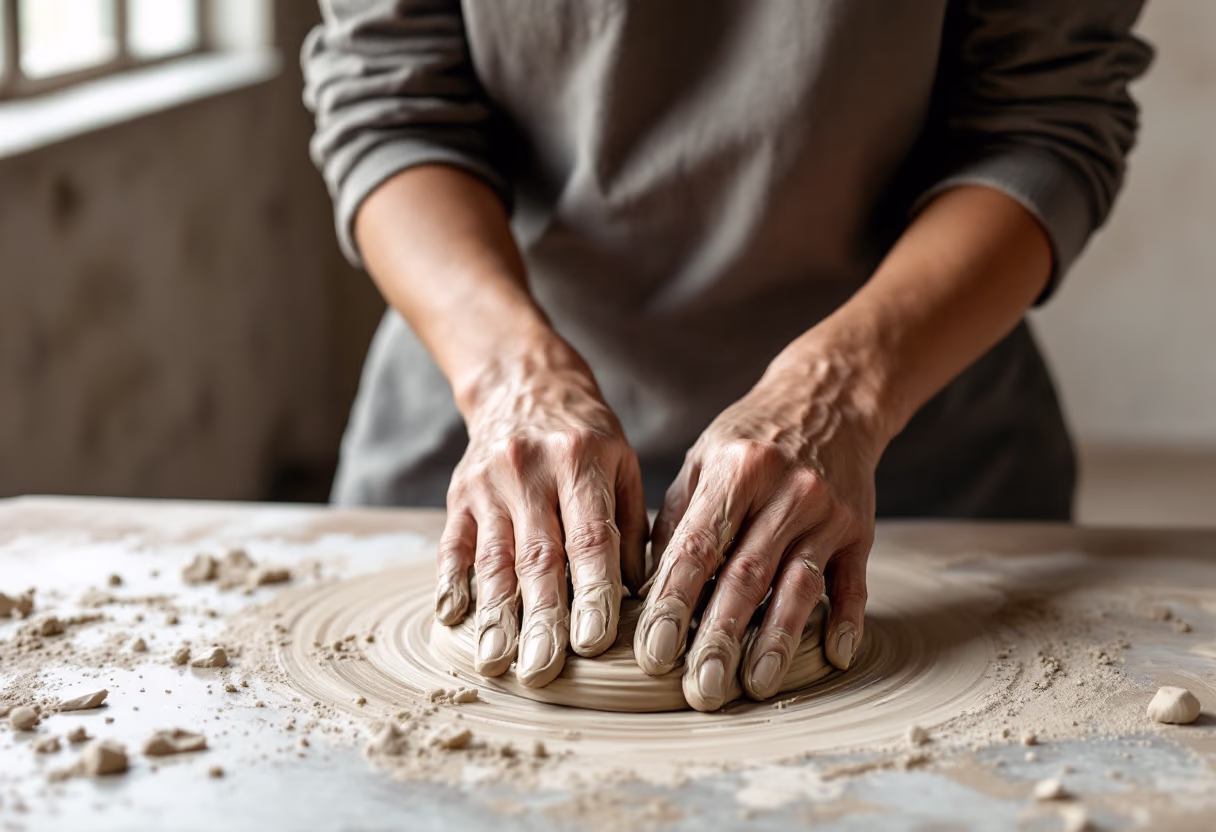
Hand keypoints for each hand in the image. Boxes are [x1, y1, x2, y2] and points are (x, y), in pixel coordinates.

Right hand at [433, 344, 648, 687]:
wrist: (523, 384)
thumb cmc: (586, 435)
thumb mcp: (622, 462)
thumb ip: (631, 523)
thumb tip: (646, 593)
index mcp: (582, 460)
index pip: (591, 536)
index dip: (593, 591)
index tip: (596, 642)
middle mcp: (532, 470)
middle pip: (539, 556)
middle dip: (541, 619)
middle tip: (543, 672)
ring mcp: (489, 483)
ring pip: (493, 558)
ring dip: (495, 616)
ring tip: (497, 663)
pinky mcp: (458, 494)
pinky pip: (452, 544)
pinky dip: (452, 583)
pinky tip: (454, 620)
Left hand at [633, 346, 884, 710]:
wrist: (830, 399)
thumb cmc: (753, 435)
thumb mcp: (705, 456)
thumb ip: (677, 515)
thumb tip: (646, 582)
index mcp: (737, 471)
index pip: (698, 547)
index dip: (674, 602)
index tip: (653, 650)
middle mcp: (786, 492)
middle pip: (747, 577)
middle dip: (720, 638)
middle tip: (699, 689)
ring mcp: (828, 513)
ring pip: (799, 587)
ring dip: (776, 642)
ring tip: (753, 687)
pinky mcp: (860, 530)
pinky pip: (854, 583)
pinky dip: (846, 621)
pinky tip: (834, 657)